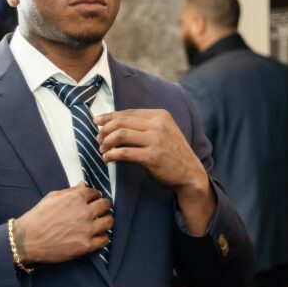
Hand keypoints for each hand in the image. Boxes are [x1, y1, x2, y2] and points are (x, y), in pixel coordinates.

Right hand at [13, 183, 112, 264]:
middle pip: (105, 205)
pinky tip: (97, 236)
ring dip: (106, 221)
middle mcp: (84, 212)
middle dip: (104, 206)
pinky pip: (104, 240)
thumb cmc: (37, 217)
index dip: (95, 196)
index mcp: (76, 198)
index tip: (94, 200)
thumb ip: (70, 191)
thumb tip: (83, 185)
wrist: (27, 240)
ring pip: (108, 222)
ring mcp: (86, 230)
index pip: (95, 193)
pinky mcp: (86, 246)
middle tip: (100, 210)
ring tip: (101, 223)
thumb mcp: (51, 197)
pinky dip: (102, 237)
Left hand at [96, 109, 215, 235]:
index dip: (109, 116)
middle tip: (98, 139)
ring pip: (120, 135)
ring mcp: (156, 140)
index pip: (128, 112)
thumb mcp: (164, 132)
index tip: (97, 122)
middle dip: (105, 129)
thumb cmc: (173, 153)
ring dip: (106, 142)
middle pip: (122, 122)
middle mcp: (158, 125)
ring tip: (102, 149)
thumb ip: (145, 125)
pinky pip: (124, 153)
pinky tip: (107, 158)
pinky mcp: (152, 157)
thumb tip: (114, 123)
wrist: (190, 173)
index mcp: (160, 115)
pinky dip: (112, 155)